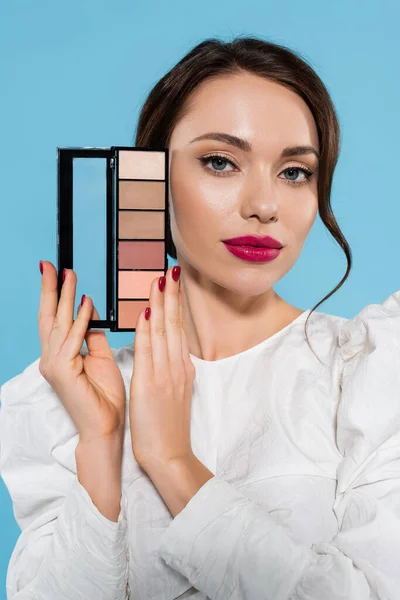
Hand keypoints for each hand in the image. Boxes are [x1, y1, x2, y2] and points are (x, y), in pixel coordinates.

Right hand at [38, 261, 125, 443]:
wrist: (106, 426)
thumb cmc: (104, 395)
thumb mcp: (100, 356)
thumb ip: (92, 333)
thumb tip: (90, 309)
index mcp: (60, 355)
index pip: (55, 319)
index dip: (55, 295)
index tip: (58, 272)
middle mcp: (51, 358)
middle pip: (49, 317)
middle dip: (50, 289)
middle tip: (51, 265)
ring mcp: (54, 365)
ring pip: (59, 324)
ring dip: (66, 297)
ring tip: (70, 274)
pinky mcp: (62, 371)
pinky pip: (72, 339)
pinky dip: (79, 319)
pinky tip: (86, 302)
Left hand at [129, 265, 195, 469]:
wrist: (169, 454)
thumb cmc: (168, 427)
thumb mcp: (174, 392)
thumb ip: (171, 369)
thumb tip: (167, 351)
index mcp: (182, 367)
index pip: (178, 328)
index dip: (175, 303)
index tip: (172, 283)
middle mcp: (177, 366)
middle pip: (175, 323)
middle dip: (172, 295)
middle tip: (171, 269)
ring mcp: (166, 374)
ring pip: (164, 331)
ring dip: (161, 304)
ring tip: (160, 280)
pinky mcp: (151, 384)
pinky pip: (149, 351)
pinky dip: (147, 331)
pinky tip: (147, 313)